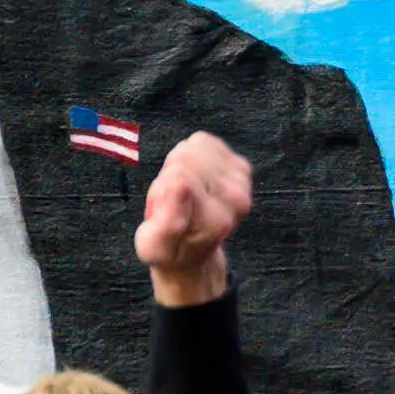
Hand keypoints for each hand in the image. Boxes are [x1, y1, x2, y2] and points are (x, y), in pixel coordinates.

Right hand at [136, 131, 254, 310]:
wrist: (193, 252)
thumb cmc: (169, 249)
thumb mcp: (153, 246)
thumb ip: (164, 223)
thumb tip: (178, 186)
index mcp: (214, 222)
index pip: (180, 177)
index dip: (161, 187)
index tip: (162, 208)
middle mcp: (235, 202)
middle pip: (185, 158)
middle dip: (168, 174)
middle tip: (170, 200)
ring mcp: (241, 183)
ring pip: (193, 147)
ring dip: (179, 163)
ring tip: (180, 190)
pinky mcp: (241, 167)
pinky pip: (204, 141)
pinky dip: (192, 155)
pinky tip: (192, 177)